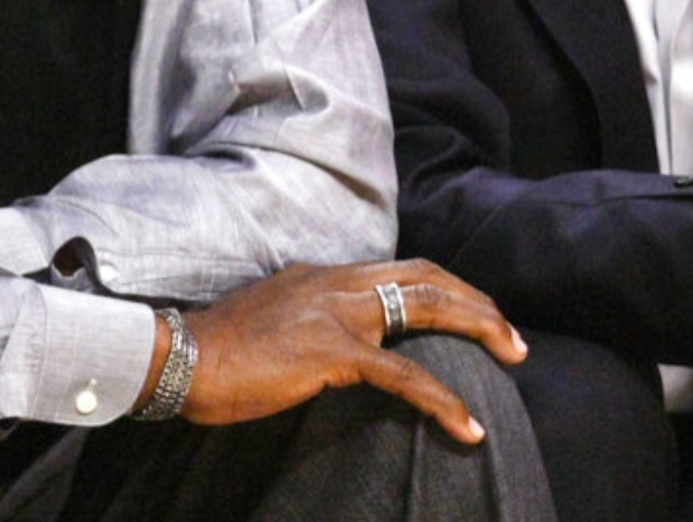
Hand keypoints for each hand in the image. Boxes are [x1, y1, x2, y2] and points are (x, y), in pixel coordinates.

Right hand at [159, 259, 526, 444]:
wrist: (179, 357)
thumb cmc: (216, 350)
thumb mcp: (271, 320)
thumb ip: (308, 321)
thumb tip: (331, 345)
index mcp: (322, 276)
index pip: (400, 268)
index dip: (445, 287)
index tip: (474, 314)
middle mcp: (336, 283)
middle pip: (426, 275)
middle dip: (476, 301)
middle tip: (512, 336)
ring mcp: (336, 312)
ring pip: (426, 305)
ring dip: (480, 326)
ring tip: (513, 354)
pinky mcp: (331, 351)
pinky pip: (403, 373)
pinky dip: (442, 399)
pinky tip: (467, 424)